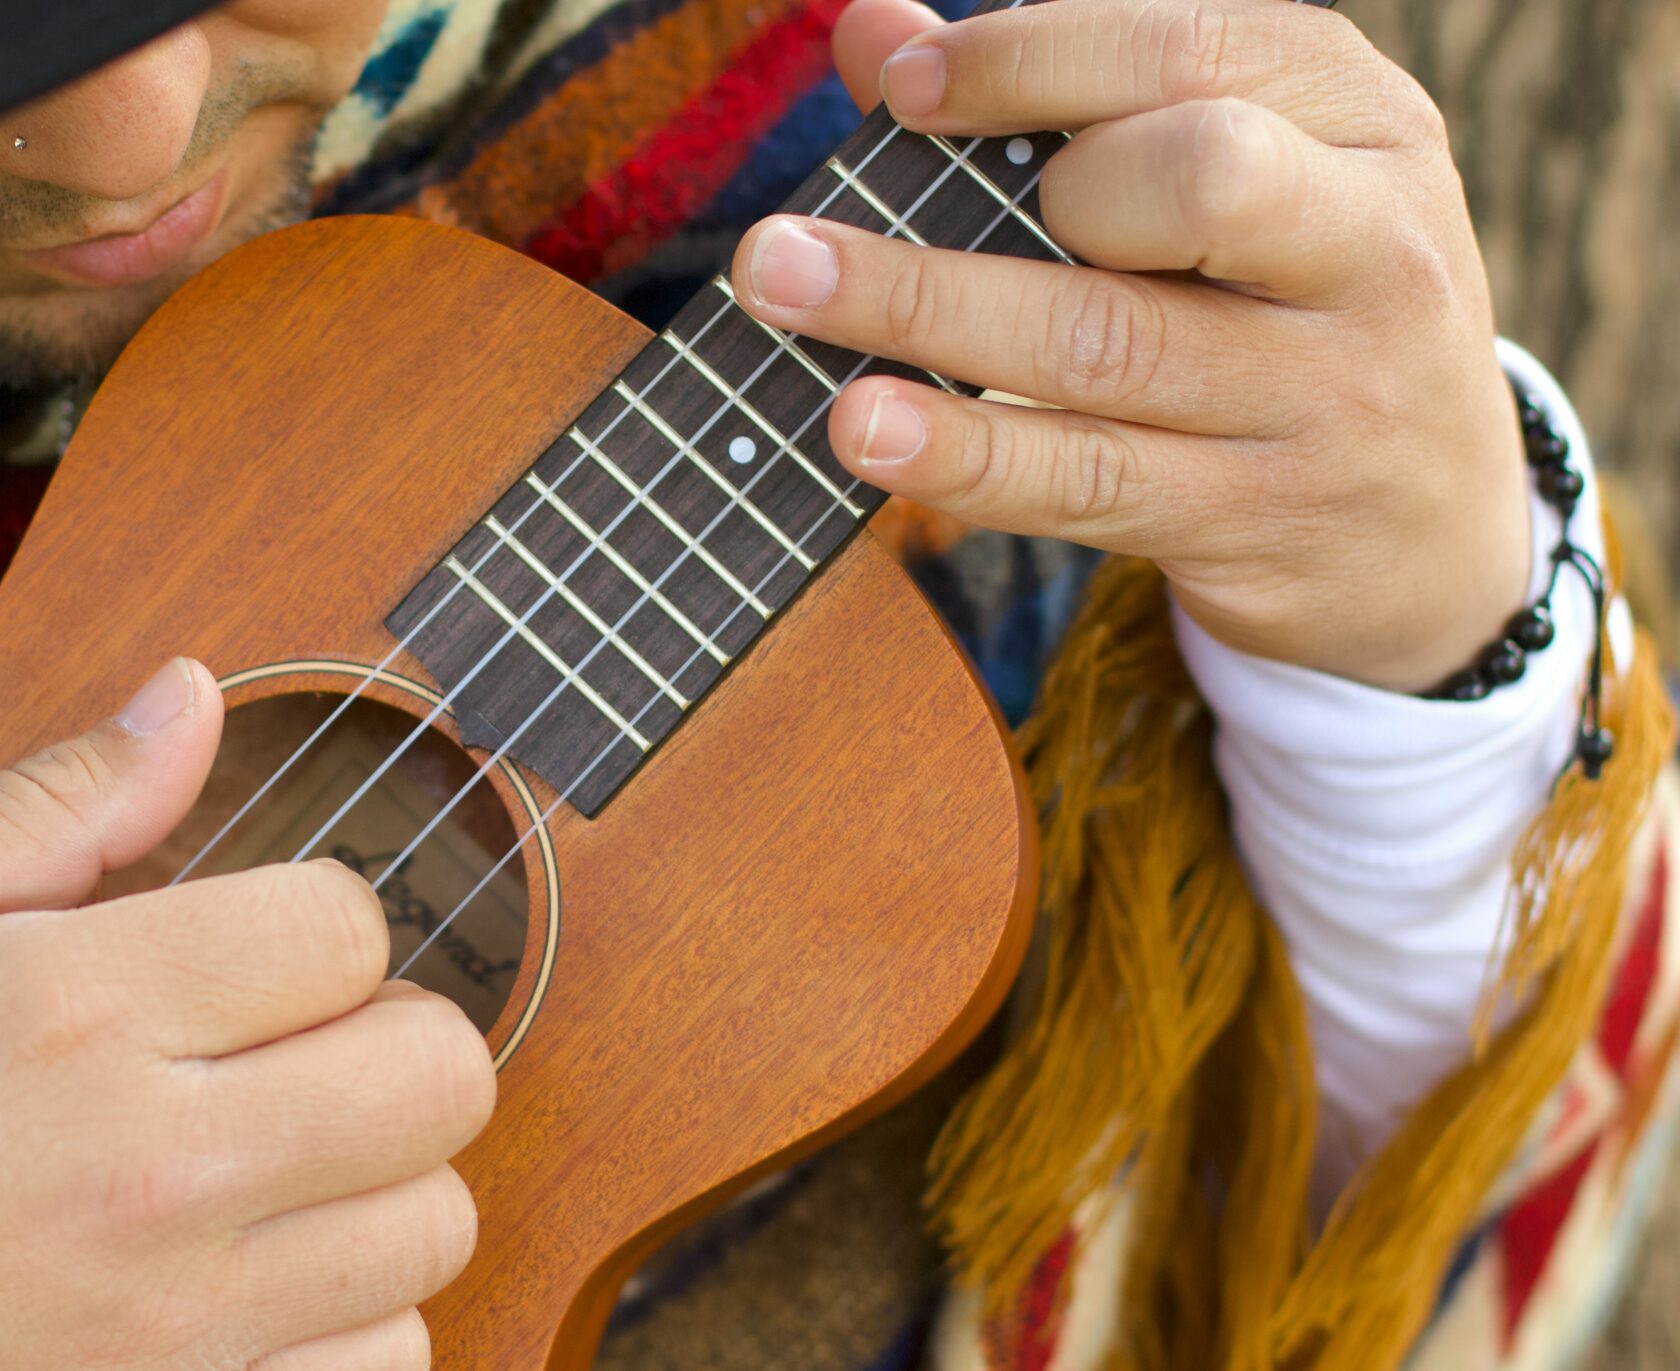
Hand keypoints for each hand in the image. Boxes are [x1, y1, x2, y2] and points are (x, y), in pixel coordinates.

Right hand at [0, 658, 494, 1370]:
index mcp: (82, 1009)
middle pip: (439, 1073)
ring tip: (289, 1160)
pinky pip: (390, 1358)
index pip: (347, 926)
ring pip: (436, 1222)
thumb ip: (60, 799)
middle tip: (307, 1046)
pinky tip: (271, 1273)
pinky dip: (358, 1314)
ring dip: (386, 1176)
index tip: (256, 950)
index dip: (318, 919)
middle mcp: (159, 1167)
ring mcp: (186, 1316)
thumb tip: (194, 698)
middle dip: (393, 1035)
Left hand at [742, 0, 1528, 691]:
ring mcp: (1320, 394)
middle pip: (1190, 183)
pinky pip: (1087, 479)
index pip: (1192, 53)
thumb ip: (1058, 96)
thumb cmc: (1280, 307)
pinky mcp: (1255, 518)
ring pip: (1109, 345)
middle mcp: (1365, 245)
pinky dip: (964, 452)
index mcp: (1357, 120)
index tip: (903, 87)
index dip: (1031, 59)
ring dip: (926, 313)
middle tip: (853, 208)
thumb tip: (871, 31)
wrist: (1435, 531)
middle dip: (1013, 187)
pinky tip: (862, 427)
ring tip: (781, 289)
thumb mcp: (1233, 176)